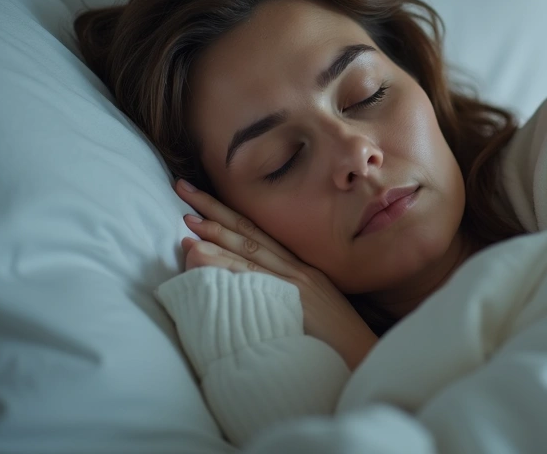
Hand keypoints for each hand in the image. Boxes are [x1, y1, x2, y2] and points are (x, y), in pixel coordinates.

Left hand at [174, 179, 377, 368]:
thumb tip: (251, 293)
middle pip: (250, 234)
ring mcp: (295, 284)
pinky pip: (250, 279)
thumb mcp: (312, 311)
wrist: (363, 356)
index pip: (258, 235)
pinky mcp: (292, 300)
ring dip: (215, 236)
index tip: (200, 200)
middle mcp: (297, 270)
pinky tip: (200, 256)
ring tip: (186, 223)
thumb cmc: (336, 342)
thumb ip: (284, 297)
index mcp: (301, 270)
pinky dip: (223, 265)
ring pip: (248, 253)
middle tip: (183, 189)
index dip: (228, 215)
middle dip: (215, 210)